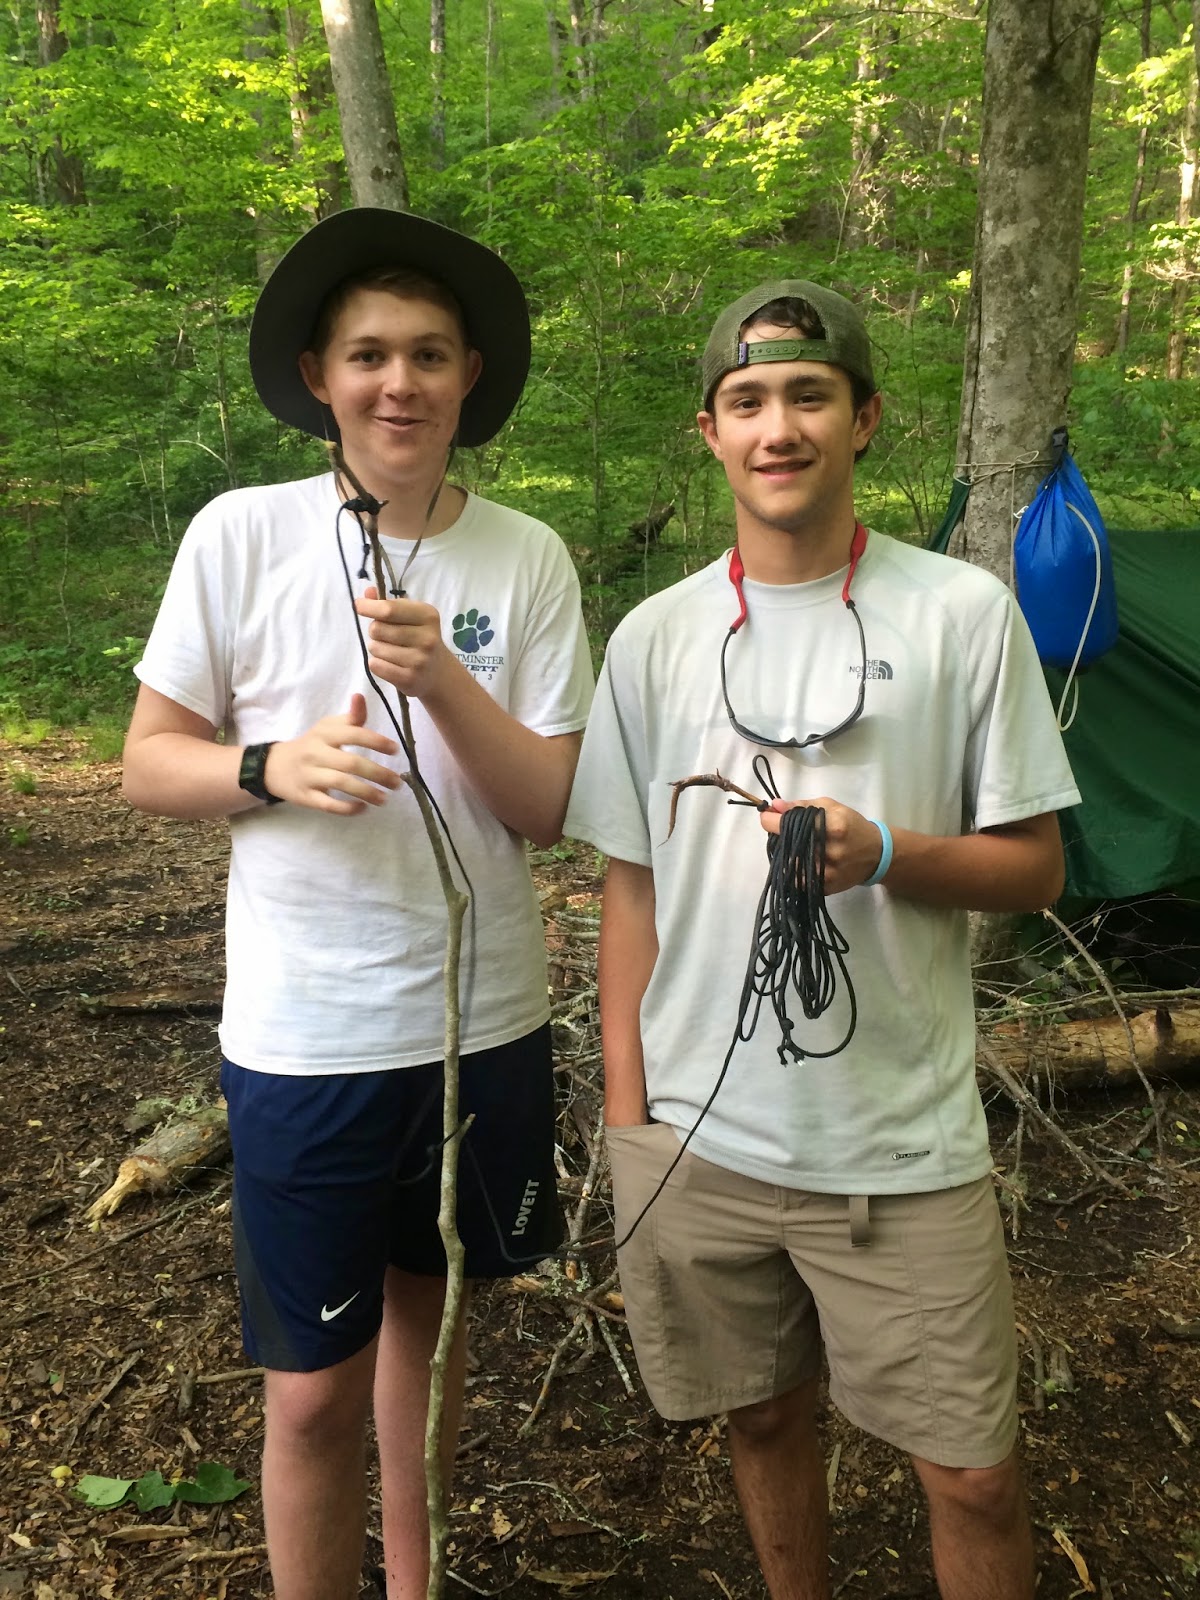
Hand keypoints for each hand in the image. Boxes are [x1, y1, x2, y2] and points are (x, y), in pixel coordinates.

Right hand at [263, 694, 401, 814]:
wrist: (275, 766)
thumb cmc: (311, 746)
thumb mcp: (327, 727)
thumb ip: (350, 718)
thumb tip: (361, 697)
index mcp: (324, 734)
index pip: (353, 734)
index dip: (376, 741)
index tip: (395, 750)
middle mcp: (316, 753)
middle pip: (351, 763)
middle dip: (378, 773)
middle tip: (397, 783)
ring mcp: (309, 776)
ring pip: (341, 784)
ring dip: (367, 792)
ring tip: (385, 798)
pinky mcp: (305, 796)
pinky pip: (328, 804)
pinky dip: (347, 808)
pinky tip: (363, 808)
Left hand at [354, 585, 453, 699]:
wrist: (439, 672)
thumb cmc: (420, 637)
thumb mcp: (412, 616)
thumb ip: (390, 603)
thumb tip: (367, 592)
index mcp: (427, 616)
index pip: (388, 609)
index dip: (368, 607)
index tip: (359, 605)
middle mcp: (427, 637)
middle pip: (377, 629)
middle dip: (374, 630)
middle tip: (385, 635)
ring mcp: (419, 660)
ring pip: (374, 648)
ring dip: (376, 648)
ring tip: (390, 651)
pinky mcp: (410, 679)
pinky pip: (376, 666)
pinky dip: (376, 664)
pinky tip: (389, 663)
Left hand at [759, 796, 885, 893]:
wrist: (876, 854)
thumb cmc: (851, 825)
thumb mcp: (831, 807)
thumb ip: (802, 805)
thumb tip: (775, 806)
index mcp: (833, 826)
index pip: (792, 823)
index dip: (772, 820)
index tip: (766, 816)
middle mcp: (830, 851)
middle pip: (788, 845)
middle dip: (779, 837)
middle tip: (780, 831)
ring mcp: (829, 872)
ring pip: (790, 865)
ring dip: (784, 855)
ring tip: (793, 846)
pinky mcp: (827, 888)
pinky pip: (798, 880)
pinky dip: (794, 869)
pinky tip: (800, 860)